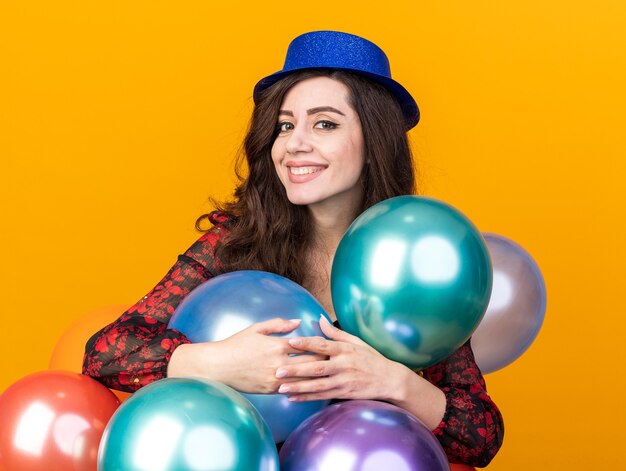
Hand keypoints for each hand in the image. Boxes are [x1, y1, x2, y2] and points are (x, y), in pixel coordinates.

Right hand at [168, 318, 325, 393]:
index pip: (307, 345)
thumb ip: (279, 324)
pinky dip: (303, 387)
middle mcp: (278, 363)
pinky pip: (292, 389)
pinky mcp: (270, 390)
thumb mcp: (257, 328)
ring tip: (332, 375)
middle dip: (325, 362)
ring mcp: (275, 379)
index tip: (334, 345)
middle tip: (339, 361)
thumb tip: (298, 322)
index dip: (323, 345)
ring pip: (304, 379)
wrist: (218, 366)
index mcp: (277, 345)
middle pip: (310, 363)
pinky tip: (314, 386)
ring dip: (318, 377)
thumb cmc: (236, 344)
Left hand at [275, 316, 404, 401]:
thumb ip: (335, 333)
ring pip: (317, 385)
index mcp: (344, 350)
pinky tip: (293, 398)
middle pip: (316, 367)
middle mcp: (343, 365)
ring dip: (298, 386)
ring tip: (281, 387)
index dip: (306, 343)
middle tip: (278, 369)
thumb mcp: (355, 342)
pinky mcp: (343, 393)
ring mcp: (343, 381)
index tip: (290, 342)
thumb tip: (319, 318)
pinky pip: (322, 396)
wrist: (388, 380)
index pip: (322, 345)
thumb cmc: (370, 358)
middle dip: (296, 369)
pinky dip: (307, 397)